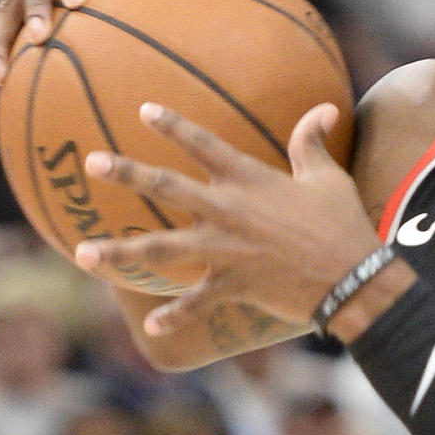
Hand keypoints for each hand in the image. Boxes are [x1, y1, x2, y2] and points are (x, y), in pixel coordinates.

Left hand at [75, 101, 408, 340]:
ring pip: (161, 250)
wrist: (352, 280)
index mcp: (249, 179)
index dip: (173, 124)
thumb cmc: (343, 226)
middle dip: (126, 173)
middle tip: (91, 162)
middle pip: (166, 186)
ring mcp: (225, 251)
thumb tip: (326, 109)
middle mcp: (227, 210)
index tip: (144, 110)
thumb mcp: (329, 179)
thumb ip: (313, 143)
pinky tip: (151, 325)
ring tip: (82, 253)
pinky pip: (196, 303)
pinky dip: (175, 316)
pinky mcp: (233, 286)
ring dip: (119, 252)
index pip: (202, 143)